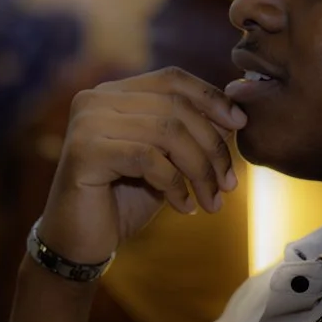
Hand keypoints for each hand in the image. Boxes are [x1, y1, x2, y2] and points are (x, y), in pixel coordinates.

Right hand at [37, 68, 247, 264]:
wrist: (80, 243)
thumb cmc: (125, 200)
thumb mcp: (167, 162)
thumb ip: (191, 134)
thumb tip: (235, 114)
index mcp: (114, 93)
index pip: (172, 79)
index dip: (211, 97)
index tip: (240, 125)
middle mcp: (96, 99)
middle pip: (175, 107)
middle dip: (212, 147)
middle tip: (230, 185)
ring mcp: (87, 122)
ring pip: (167, 132)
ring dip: (200, 171)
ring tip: (212, 202)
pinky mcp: (84, 151)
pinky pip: (148, 158)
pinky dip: (175, 185)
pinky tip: (184, 208)